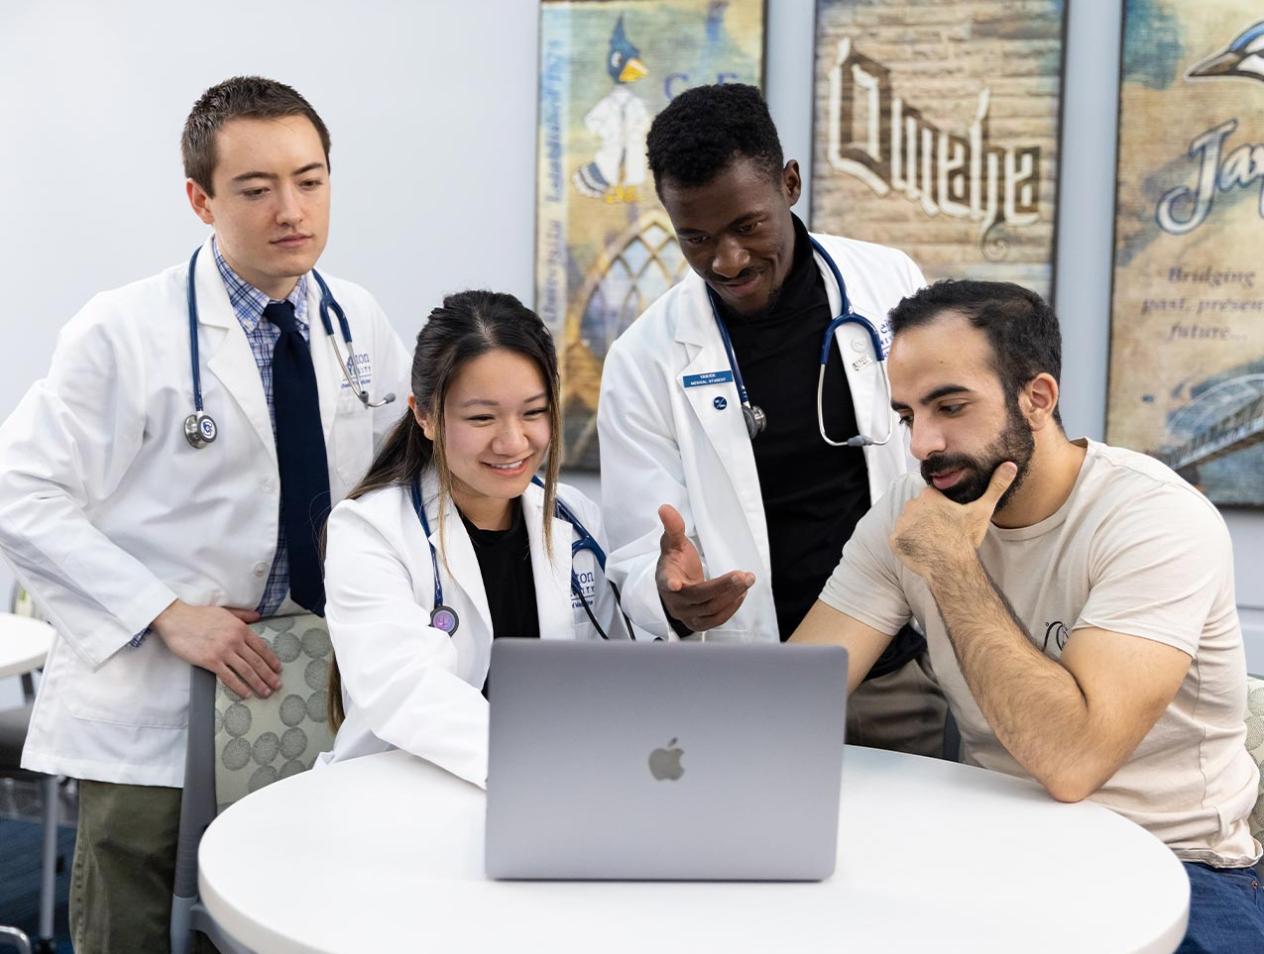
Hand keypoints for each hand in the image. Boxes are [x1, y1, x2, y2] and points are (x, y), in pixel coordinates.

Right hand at [150, 600, 281, 698]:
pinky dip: (239, 686)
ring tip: (265, 692)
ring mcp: (223, 651)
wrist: (176, 619)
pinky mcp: (210, 661)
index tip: (278, 669)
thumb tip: (257, 616)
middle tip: (277, 685)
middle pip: (257, 661)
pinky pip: (228, 677)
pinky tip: (246, 693)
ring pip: (246, 670)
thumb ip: (242, 615)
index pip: (261, 647)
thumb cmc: (199, 615)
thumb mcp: (225, 612)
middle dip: (269, 675)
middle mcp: (235, 640)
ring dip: (258, 683)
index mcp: (240, 628)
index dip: (272, 660)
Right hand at [655, 504, 754, 632]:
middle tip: (744, 575)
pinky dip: (731, 607)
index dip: (670, 583)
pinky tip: (741, 593)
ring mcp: (687, 615)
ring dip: (731, 596)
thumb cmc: (675, 563)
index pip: (667, 582)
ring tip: (747, 580)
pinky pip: (716, 620)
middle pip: (699, 596)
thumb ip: (673, 528)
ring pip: (710, 610)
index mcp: (666, 579)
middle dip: (723, 586)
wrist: (675, 587)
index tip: (675, 583)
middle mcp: (675, 601)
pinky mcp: (698, 623)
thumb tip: (665, 508)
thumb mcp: (673, 544)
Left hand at [891, 462, 1017, 581]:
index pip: (931, 499)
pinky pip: (898, 539)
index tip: (949, 522)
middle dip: (927, 520)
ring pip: (908, 524)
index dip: (940, 510)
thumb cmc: (966, 538)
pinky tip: (921, 550)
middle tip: (941, 533)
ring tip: (932, 542)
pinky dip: (907, 545)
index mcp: (929, 496)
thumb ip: (996, 486)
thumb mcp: (982, 510)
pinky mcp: (894, 540)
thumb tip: (1010, 466)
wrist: (951, 566)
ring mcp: (901, 523)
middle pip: (918, 511)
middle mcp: (911, 506)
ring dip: (916, 531)